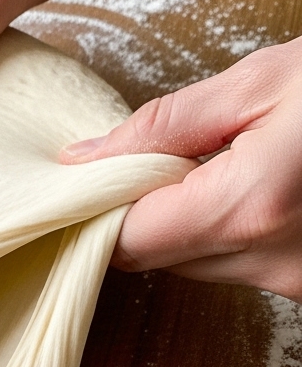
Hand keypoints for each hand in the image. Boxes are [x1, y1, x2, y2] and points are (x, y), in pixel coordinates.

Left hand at [61, 38, 301, 301]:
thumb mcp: (259, 83)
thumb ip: (162, 127)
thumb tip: (85, 159)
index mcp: (249, 208)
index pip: (129, 243)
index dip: (99, 213)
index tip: (91, 182)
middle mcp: (275, 263)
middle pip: (159, 259)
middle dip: (146, 211)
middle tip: (161, 157)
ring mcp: (298, 283)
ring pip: (197, 265)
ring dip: (190, 221)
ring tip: (224, 163)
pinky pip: (241, 266)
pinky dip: (229, 231)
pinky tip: (258, 185)